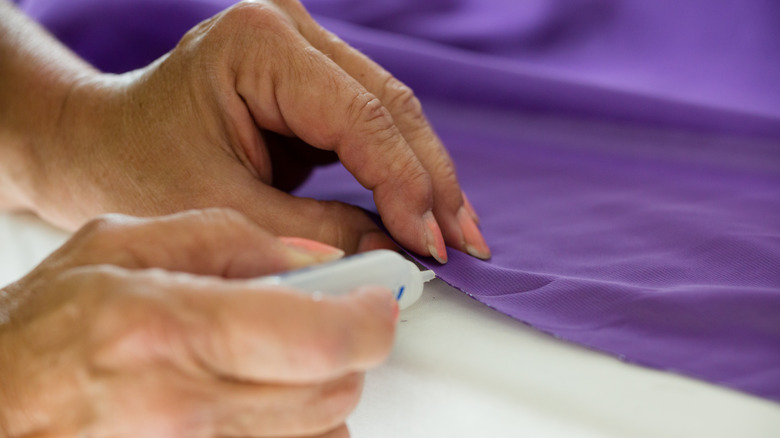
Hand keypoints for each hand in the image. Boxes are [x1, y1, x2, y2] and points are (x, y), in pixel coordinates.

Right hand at [0, 208, 396, 436]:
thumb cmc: (36, 334)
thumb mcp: (117, 245)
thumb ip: (227, 241)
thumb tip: (311, 261)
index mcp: (169, 330)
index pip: (321, 339)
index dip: (368, 318)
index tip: (376, 302)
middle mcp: (185, 409)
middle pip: (333, 387)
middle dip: (342, 346)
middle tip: (315, 318)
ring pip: (321, 429)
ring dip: (316, 386)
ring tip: (267, 357)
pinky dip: (294, 425)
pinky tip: (253, 397)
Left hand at [20, 0, 488, 262]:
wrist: (100, 146)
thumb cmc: (135, 170)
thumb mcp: (225, 209)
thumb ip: (318, 232)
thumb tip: (399, 254)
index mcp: (258, 42)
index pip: (361, 117)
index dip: (406, 186)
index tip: (433, 245)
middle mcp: (289, 29)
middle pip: (390, 106)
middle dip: (430, 181)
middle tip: (465, 243)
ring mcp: (302, 49)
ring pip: (391, 113)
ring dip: (423, 176)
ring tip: (453, 233)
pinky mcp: (309, 79)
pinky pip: (371, 124)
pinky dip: (396, 170)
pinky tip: (421, 210)